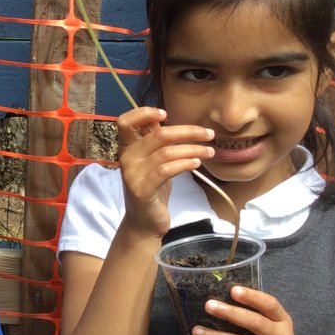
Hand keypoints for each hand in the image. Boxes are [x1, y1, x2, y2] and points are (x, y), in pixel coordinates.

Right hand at [116, 107, 214, 237]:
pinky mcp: (143, 190)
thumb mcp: (151, 161)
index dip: (143, 113)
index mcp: (127, 148)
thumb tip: (164, 118)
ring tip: (210, 151)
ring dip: (193, 149)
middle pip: (157, 134)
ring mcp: (133, 175)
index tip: (165, 114)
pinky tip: (197, 163)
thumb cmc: (152, 187)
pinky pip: (166, 170)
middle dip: (188, 131)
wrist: (144, 222)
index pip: (125, 122)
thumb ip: (153, 141)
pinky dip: (184, 163)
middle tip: (209, 133)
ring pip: (166, 152)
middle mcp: (126, 158)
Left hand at [191, 285, 312, 334]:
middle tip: (208, 306)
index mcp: (283, 322)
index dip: (253, 297)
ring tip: (197, 331)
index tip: (233, 290)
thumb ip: (256, 318)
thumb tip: (220, 303)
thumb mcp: (273, 333)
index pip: (271, 304)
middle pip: (256, 322)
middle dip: (230, 313)